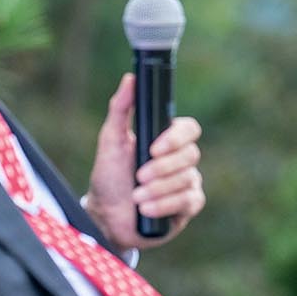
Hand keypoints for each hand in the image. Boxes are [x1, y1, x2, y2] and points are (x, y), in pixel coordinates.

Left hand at [85, 73, 205, 248]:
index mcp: (167, 139)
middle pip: (190, 155)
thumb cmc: (109, 177)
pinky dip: (166, 205)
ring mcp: (187, 182)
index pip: (189, 129)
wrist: (106, 217)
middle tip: (139, 177)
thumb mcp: (111, 141)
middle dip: (162, 168)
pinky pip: (189, 201)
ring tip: (137, 198)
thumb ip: (120, 108)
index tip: (153, 148)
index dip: (176, 138)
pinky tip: (147, 209)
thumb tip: (130, 79)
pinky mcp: (188, 206)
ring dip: (159, 189)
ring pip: (188, 179)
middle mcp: (181, 159)